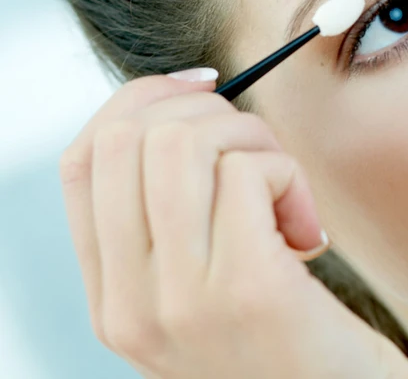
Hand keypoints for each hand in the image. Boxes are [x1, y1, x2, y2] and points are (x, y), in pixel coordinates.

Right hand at [58, 69, 407, 377]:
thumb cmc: (289, 339)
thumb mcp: (206, 288)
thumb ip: (175, 220)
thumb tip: (183, 101)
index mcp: (113, 298)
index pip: (83, 160)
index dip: (140, 101)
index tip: (203, 87)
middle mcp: (130, 305)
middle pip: (132, 137)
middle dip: (208, 112)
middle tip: (258, 152)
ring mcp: (180, 302)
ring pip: (185, 142)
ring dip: (253, 140)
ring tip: (285, 191)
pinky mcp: (246, 290)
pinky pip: (245, 172)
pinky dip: (287, 174)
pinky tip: (306, 227)